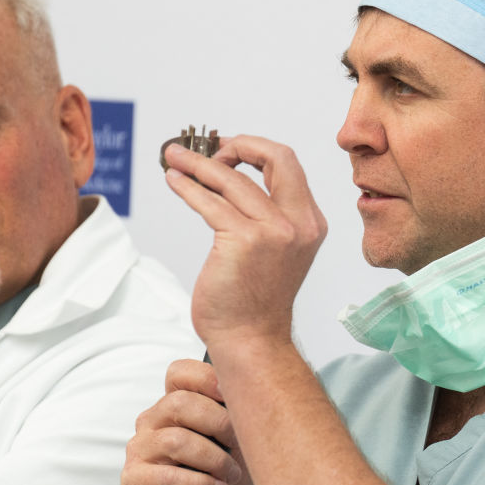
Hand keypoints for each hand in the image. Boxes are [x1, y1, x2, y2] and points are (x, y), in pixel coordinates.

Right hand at [121, 359, 253, 484]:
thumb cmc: (224, 480)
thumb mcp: (240, 446)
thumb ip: (242, 419)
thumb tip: (257, 398)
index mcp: (173, 405)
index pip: (179, 373)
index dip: (206, 378)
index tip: (232, 394)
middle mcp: (152, 422)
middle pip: (179, 403)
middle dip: (218, 423)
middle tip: (239, 444)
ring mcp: (139, 450)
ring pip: (175, 440)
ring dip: (213, 459)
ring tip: (231, 475)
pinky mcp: (134, 481)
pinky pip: (167, 477)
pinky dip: (199, 483)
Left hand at [162, 135, 327, 354]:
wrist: (251, 340)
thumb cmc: (254, 300)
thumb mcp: (274, 250)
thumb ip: (266, 215)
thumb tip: (228, 177)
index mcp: (310, 222)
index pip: (288, 166)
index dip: (256, 150)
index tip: (227, 152)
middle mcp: (299, 223)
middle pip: (275, 157)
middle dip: (238, 144)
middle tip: (207, 148)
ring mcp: (274, 232)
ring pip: (233, 178)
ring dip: (198, 163)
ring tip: (174, 158)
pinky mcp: (244, 241)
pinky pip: (209, 202)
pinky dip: (187, 186)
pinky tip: (174, 181)